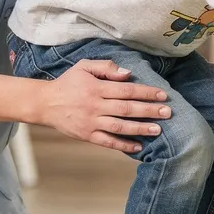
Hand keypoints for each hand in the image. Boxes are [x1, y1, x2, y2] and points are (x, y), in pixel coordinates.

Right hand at [37, 60, 170, 153]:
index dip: (146, 92)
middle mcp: (95, 106)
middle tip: (167, 112)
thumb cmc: (68, 83)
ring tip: (158, 130)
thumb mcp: (84, 67)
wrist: (45, 103)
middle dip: (149, 110)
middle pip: (127, 109)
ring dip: (140, 128)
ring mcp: (91, 123)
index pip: (126, 90)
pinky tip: (138, 146)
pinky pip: (107, 142)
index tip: (162, 95)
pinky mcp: (87, 135)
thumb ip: (106, 68)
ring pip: (119, 127)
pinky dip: (123, 145)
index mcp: (96, 88)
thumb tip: (128, 74)